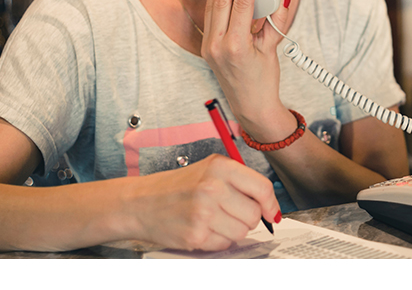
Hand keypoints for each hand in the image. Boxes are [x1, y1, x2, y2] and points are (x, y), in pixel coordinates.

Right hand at [130, 154, 280, 251]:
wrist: (140, 202)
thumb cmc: (177, 187)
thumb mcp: (209, 170)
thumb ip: (239, 181)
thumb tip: (268, 204)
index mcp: (220, 167)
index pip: (262, 188)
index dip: (270, 204)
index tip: (271, 211)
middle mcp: (213, 187)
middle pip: (254, 214)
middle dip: (247, 218)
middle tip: (230, 213)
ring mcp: (204, 212)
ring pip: (242, 232)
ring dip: (232, 230)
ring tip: (214, 219)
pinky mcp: (196, 234)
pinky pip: (224, 244)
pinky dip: (218, 240)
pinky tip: (204, 228)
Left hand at [201, 0, 293, 137]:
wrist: (250, 106)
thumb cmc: (264, 80)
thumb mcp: (273, 49)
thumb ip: (278, 20)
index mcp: (236, 47)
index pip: (241, 5)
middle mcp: (217, 46)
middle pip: (220, 1)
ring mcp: (208, 46)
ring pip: (211, 6)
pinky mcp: (206, 46)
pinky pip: (209, 15)